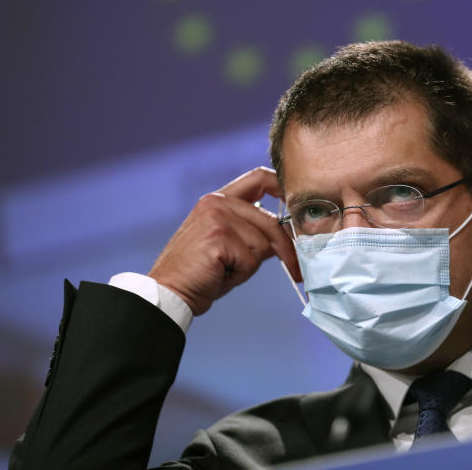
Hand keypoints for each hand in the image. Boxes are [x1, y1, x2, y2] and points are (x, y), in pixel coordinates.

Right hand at [148, 167, 299, 314]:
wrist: (169, 293)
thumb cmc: (201, 273)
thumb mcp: (228, 243)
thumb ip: (252, 231)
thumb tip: (288, 234)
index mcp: (218, 199)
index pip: (259, 179)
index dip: (284, 187)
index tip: (302, 204)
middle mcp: (217, 202)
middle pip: (271, 221)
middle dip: (286, 248)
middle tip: (296, 269)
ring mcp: (217, 217)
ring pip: (263, 244)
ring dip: (250, 266)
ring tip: (225, 271)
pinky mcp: (218, 237)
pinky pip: (251, 260)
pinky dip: (240, 274)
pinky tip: (219, 274)